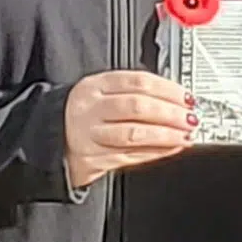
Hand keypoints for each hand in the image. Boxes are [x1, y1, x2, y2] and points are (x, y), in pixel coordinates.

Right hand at [65, 70, 195, 190]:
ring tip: (185, 135)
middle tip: (190, 118)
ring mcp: (92, 135)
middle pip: (137, 107)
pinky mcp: (94, 159)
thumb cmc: (82, 114)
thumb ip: (131, 92)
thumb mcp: (100, 93)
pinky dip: (156, 153)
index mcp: (95, 86)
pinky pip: (131, 156)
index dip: (168, 89)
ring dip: (166, 135)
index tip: (187, 97)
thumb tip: (174, 99)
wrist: (50, 140)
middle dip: (170, 113)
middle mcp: (92, 109)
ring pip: (134, 134)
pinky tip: (171, 148)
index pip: (138, 82)